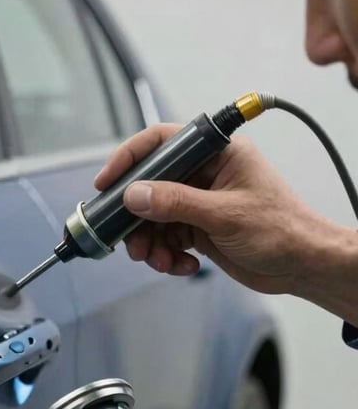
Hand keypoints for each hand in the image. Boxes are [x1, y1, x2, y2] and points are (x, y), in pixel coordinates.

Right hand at [94, 125, 355, 297]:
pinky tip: (183, 266)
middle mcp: (204, 174)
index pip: (162, 142)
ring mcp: (199, 202)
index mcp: (217, 154)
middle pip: (150, 186)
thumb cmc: (282, 230)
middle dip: (137, 218)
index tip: (107, 183)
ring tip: (160, 261)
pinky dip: (167, 255)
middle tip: (131, 242)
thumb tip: (135, 195)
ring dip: (151, 243)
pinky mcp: (198, 228)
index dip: (130, 158)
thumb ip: (176, 203)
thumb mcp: (225, 215)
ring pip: (154, 217)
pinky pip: (166, 238)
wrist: (302, 266)